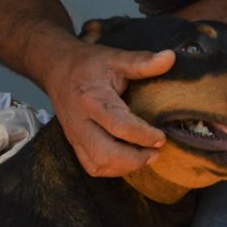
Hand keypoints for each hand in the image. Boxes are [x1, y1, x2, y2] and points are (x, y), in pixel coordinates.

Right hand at [39, 39, 172, 176]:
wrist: (56, 68)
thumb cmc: (87, 64)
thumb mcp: (115, 57)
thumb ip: (142, 61)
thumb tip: (170, 57)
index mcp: (91, 98)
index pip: (119, 125)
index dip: (144, 135)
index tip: (162, 137)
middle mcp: (79, 121)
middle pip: (105, 153)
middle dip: (135, 159)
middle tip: (156, 152)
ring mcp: (74, 135)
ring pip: (97, 165)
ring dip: (124, 167)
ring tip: (145, 157)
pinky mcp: (74, 142)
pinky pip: (91, 166)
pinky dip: (113, 169)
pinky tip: (129, 159)